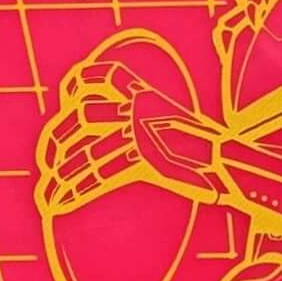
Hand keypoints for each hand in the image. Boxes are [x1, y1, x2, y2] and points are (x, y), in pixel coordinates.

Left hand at [35, 56, 217, 212]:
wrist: (234, 166)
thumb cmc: (212, 155)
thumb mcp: (180, 129)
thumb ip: (154, 129)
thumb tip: (136, 145)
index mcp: (150, 97)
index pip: (108, 77)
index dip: (83, 80)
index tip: (67, 94)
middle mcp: (141, 109)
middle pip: (84, 116)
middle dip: (59, 139)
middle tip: (47, 161)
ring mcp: (142, 131)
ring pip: (88, 150)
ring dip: (63, 174)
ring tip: (47, 194)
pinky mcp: (144, 156)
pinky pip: (100, 174)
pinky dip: (77, 190)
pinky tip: (60, 203)